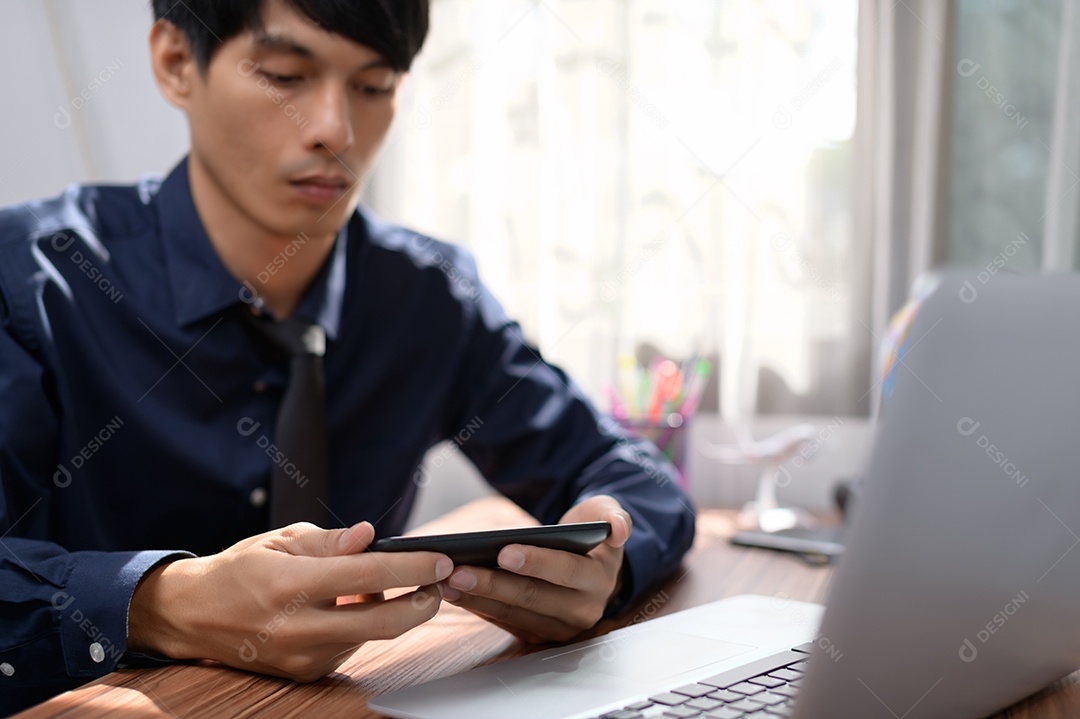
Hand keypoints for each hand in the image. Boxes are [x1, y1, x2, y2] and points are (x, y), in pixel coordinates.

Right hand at [128, 521, 451, 681]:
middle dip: (423, 602)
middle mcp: (298, 626)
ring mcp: (302, 656)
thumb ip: (332, 541)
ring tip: (370, 584)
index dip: (414, 567)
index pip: (370, 574)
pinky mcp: (304, 673)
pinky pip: (350, 647)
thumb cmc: (240, 569)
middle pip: (386, 623)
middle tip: (439, 582)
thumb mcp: (282, 539)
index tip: (442, 559)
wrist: (192, 615)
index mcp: (292, 583)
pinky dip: (360, 624)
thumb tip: (371, 536)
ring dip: (387, 608)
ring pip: (371, 635)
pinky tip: (346, 607)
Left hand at [437, 495, 630, 642]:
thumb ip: (614, 515)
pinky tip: (454, 593)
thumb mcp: (608, 515)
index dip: (537, 561)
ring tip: (446, 580)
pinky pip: (503, 621)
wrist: (591, 564)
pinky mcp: (537, 634)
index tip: (504, 551)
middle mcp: (582, 608)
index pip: (567, 570)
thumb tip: (619, 528)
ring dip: (477, 597)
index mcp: (599, 578)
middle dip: (493, 583)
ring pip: (514, 612)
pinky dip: (477, 607)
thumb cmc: (593, 535)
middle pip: (533, 596)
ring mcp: (558, 626)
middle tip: (459, 570)